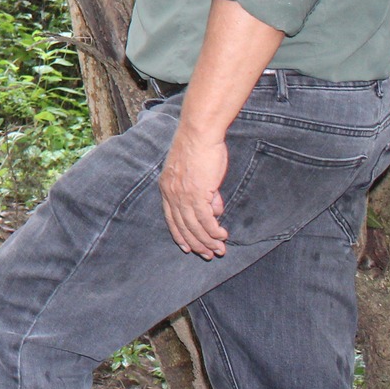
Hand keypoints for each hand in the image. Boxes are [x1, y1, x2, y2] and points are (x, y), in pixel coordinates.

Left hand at [159, 122, 230, 257]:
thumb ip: (205, 193)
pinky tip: (222, 237)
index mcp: (166, 187)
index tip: (187, 247)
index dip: (180, 234)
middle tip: (209, 255)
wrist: (199, 133)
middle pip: (182, 226)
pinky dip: (214, 231)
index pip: (170, 218)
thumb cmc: (199, 148)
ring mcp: (182, 194)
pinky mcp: (196, 193)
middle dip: (196, 243)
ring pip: (194, 226)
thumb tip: (215, 210)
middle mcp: (171, 193)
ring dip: (207, 241)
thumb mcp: (197, 173)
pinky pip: (205, 219)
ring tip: (219, 250)